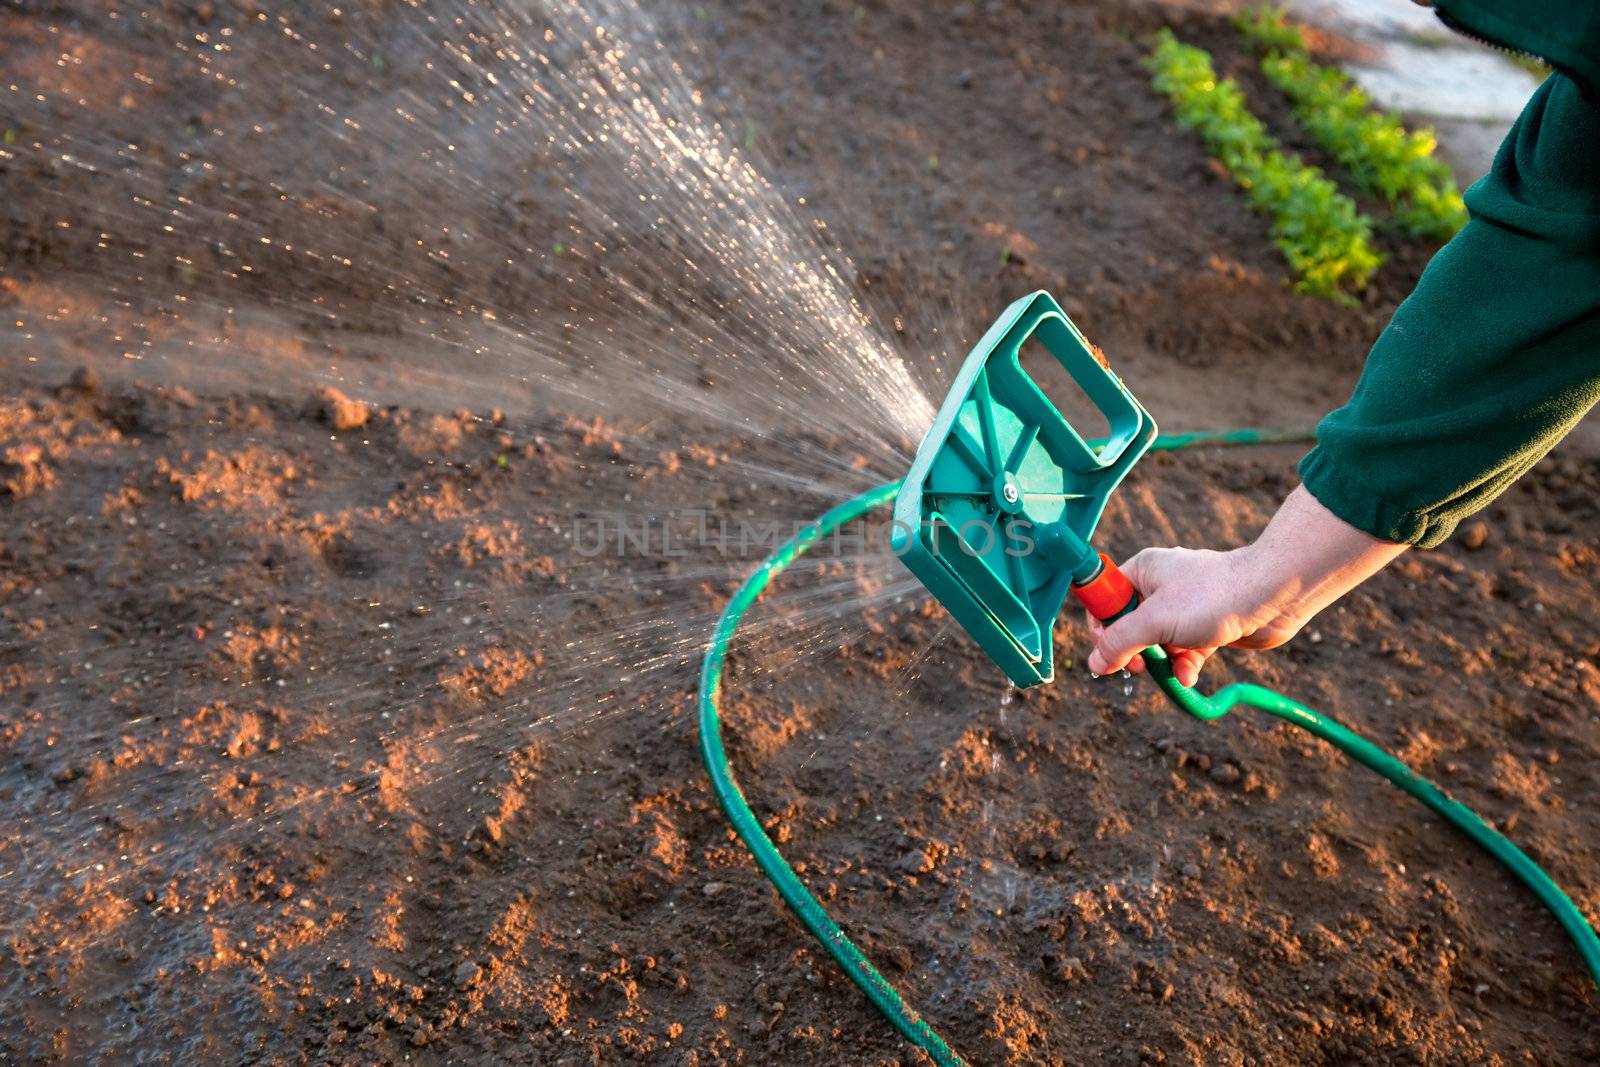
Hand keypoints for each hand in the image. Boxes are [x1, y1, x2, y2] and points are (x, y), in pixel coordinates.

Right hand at [1084, 485, 1407, 685]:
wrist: (1273, 596)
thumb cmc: (1213, 597)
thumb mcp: (1155, 621)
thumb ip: (1119, 642)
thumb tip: (1095, 665)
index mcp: (1142, 572)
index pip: (1105, 600)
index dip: (1102, 627)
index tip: (1109, 651)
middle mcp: (1160, 587)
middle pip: (1129, 626)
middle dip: (1134, 652)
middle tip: (1139, 666)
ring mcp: (1185, 608)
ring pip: (1158, 644)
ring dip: (1164, 664)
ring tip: (1175, 672)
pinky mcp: (1206, 627)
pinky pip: (1185, 651)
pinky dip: (1186, 666)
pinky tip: (1191, 675)